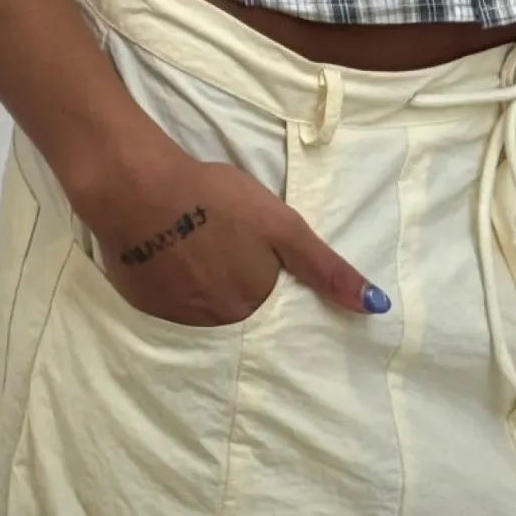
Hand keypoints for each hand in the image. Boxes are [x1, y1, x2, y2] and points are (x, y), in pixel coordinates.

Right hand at [85, 147, 387, 327]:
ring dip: (204, 290)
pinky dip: (171, 286)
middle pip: (236, 314)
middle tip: (224, 251)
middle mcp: (215, 325)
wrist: (139, 189)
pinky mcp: (141, 305)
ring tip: (198, 252)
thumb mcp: (282, 227)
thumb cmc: (215, 200)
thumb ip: (326, 268)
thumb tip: (377, 308)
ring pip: (201, 311)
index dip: (266, 286)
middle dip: (235, 289)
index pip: (271, 312)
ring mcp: (174, 318)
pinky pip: (166, 305)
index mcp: (251, 306)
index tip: (256, 267)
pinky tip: (168, 259)